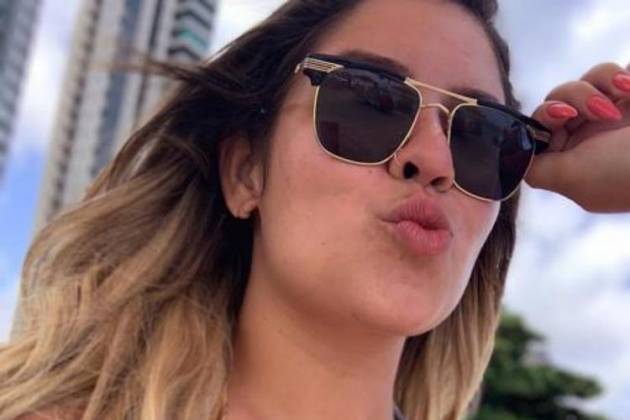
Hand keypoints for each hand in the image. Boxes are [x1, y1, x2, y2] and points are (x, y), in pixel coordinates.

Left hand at [524, 62, 629, 212]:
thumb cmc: (625, 172)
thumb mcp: (573, 180)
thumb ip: (537, 170)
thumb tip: (514, 158)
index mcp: (573, 162)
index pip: (539, 133)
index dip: (541, 120)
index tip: (557, 116)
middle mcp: (590, 139)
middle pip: (554, 103)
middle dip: (567, 99)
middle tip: (588, 108)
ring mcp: (612, 115)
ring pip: (579, 84)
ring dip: (592, 85)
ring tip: (616, 99)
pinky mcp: (629, 95)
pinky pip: (607, 73)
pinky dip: (615, 77)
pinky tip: (627, 90)